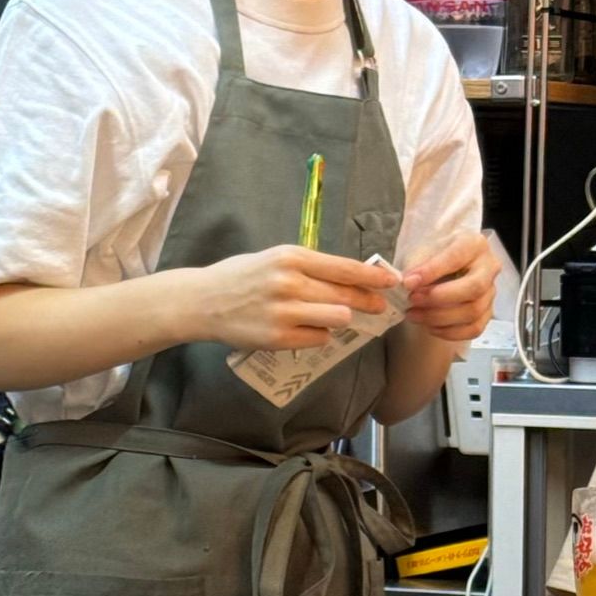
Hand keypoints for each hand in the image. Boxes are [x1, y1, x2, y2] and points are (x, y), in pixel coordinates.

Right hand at [190, 246, 400, 352]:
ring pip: (336, 318)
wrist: (203, 301)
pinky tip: (308, 330)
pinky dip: (319, 335)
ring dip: (341, 318)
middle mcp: (289, 282)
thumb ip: (309, 267)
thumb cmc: (241, 277)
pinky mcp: (277, 337)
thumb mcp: (275, 259)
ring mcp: (284, 311)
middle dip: (368, 300)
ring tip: (335, 317)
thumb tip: (350, 278)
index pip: (344, 267)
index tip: (391, 280)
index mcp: (291, 257)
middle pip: (346, 294)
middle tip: (380, 306)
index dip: (372, 276)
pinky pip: (318, 338)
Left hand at [403, 231, 499, 345]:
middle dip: (439, 298)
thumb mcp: (423, 249)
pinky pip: (474, 328)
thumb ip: (417, 264)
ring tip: (414, 315)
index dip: (432, 271)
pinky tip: (430, 327)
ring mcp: (490, 291)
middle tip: (412, 300)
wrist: (443, 268)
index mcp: (474, 244)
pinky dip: (450, 332)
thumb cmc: (434, 255)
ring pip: (473, 311)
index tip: (408, 282)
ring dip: (439, 317)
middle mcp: (488, 267)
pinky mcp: (487, 312)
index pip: (457, 257)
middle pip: (474, 288)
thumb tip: (409, 283)